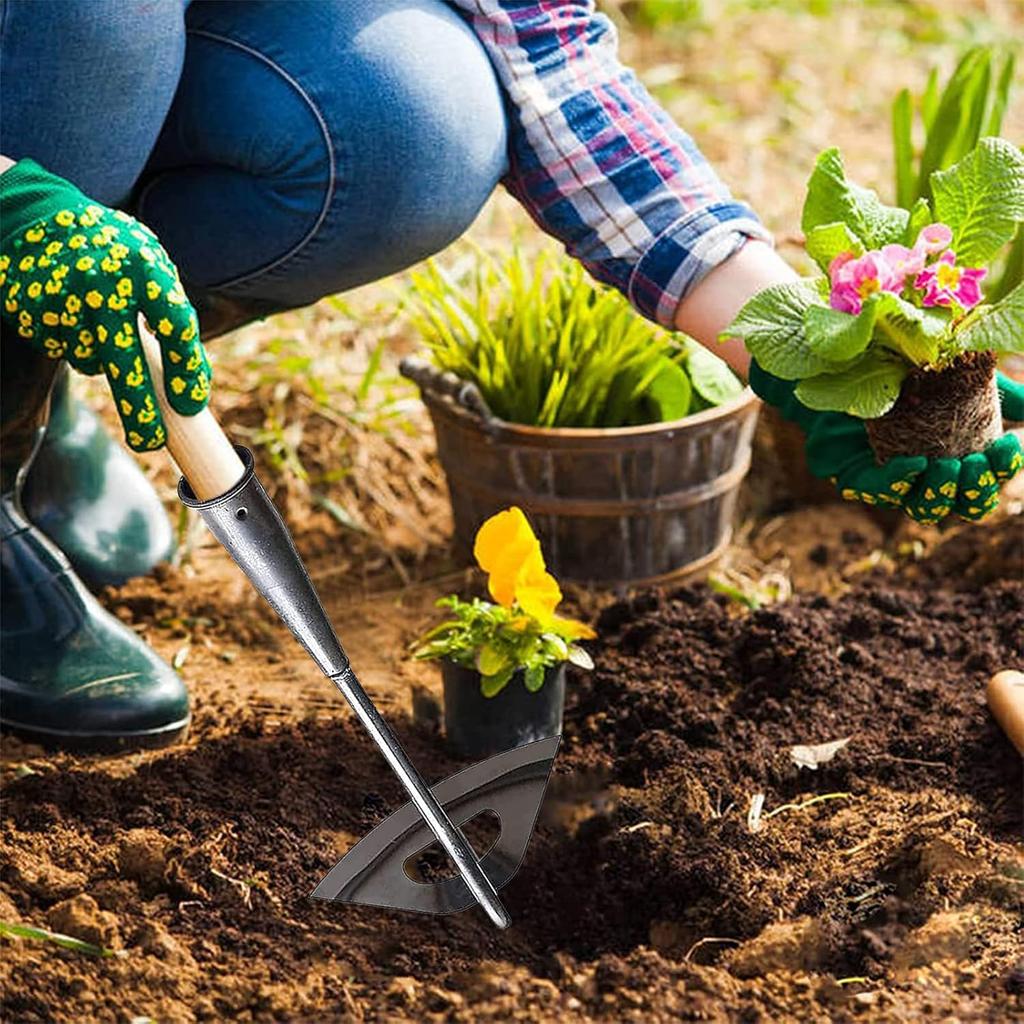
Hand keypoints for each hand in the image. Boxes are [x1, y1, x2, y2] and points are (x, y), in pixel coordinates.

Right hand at [1, 159, 210, 450]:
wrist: (39, 217)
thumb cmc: (114, 251)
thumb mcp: (152, 267)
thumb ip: (173, 317)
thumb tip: (195, 383)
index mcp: (146, 267)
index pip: (176, 328)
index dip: (186, 371)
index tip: (189, 406)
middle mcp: (103, 282)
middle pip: (125, 364)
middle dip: (140, 411)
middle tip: (150, 444)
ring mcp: (63, 296)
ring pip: (91, 362)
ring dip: (101, 359)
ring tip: (98, 321)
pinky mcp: (32, 309)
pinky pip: (62, 350)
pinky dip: (72, 343)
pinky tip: (70, 313)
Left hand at [750, 361, 1023, 522]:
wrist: (845, 368)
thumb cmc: (906, 376)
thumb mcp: (958, 375)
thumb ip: (997, 390)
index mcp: (959, 458)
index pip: (990, 480)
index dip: (1002, 470)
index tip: (1007, 443)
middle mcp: (930, 478)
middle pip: (964, 506)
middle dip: (975, 490)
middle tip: (972, 463)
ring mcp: (896, 483)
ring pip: (925, 509)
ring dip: (941, 492)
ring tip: (946, 466)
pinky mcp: (861, 480)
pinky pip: (883, 492)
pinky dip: (901, 480)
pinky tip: (913, 463)